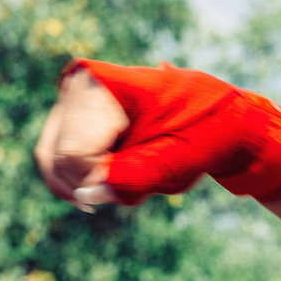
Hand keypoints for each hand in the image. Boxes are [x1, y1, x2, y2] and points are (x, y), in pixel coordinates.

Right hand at [33, 60, 280, 207]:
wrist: (224, 118)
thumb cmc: (205, 133)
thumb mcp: (175, 160)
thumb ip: (132, 179)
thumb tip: (86, 196)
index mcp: (101, 83)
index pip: (73, 153)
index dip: (100, 181)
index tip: (140, 178)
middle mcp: (78, 84)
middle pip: (57, 157)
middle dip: (94, 183)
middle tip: (139, 184)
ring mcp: (73, 99)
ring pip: (56, 160)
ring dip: (93, 182)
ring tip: (138, 174)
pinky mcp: (76, 116)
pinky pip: (62, 157)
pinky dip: (91, 176)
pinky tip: (129, 170)